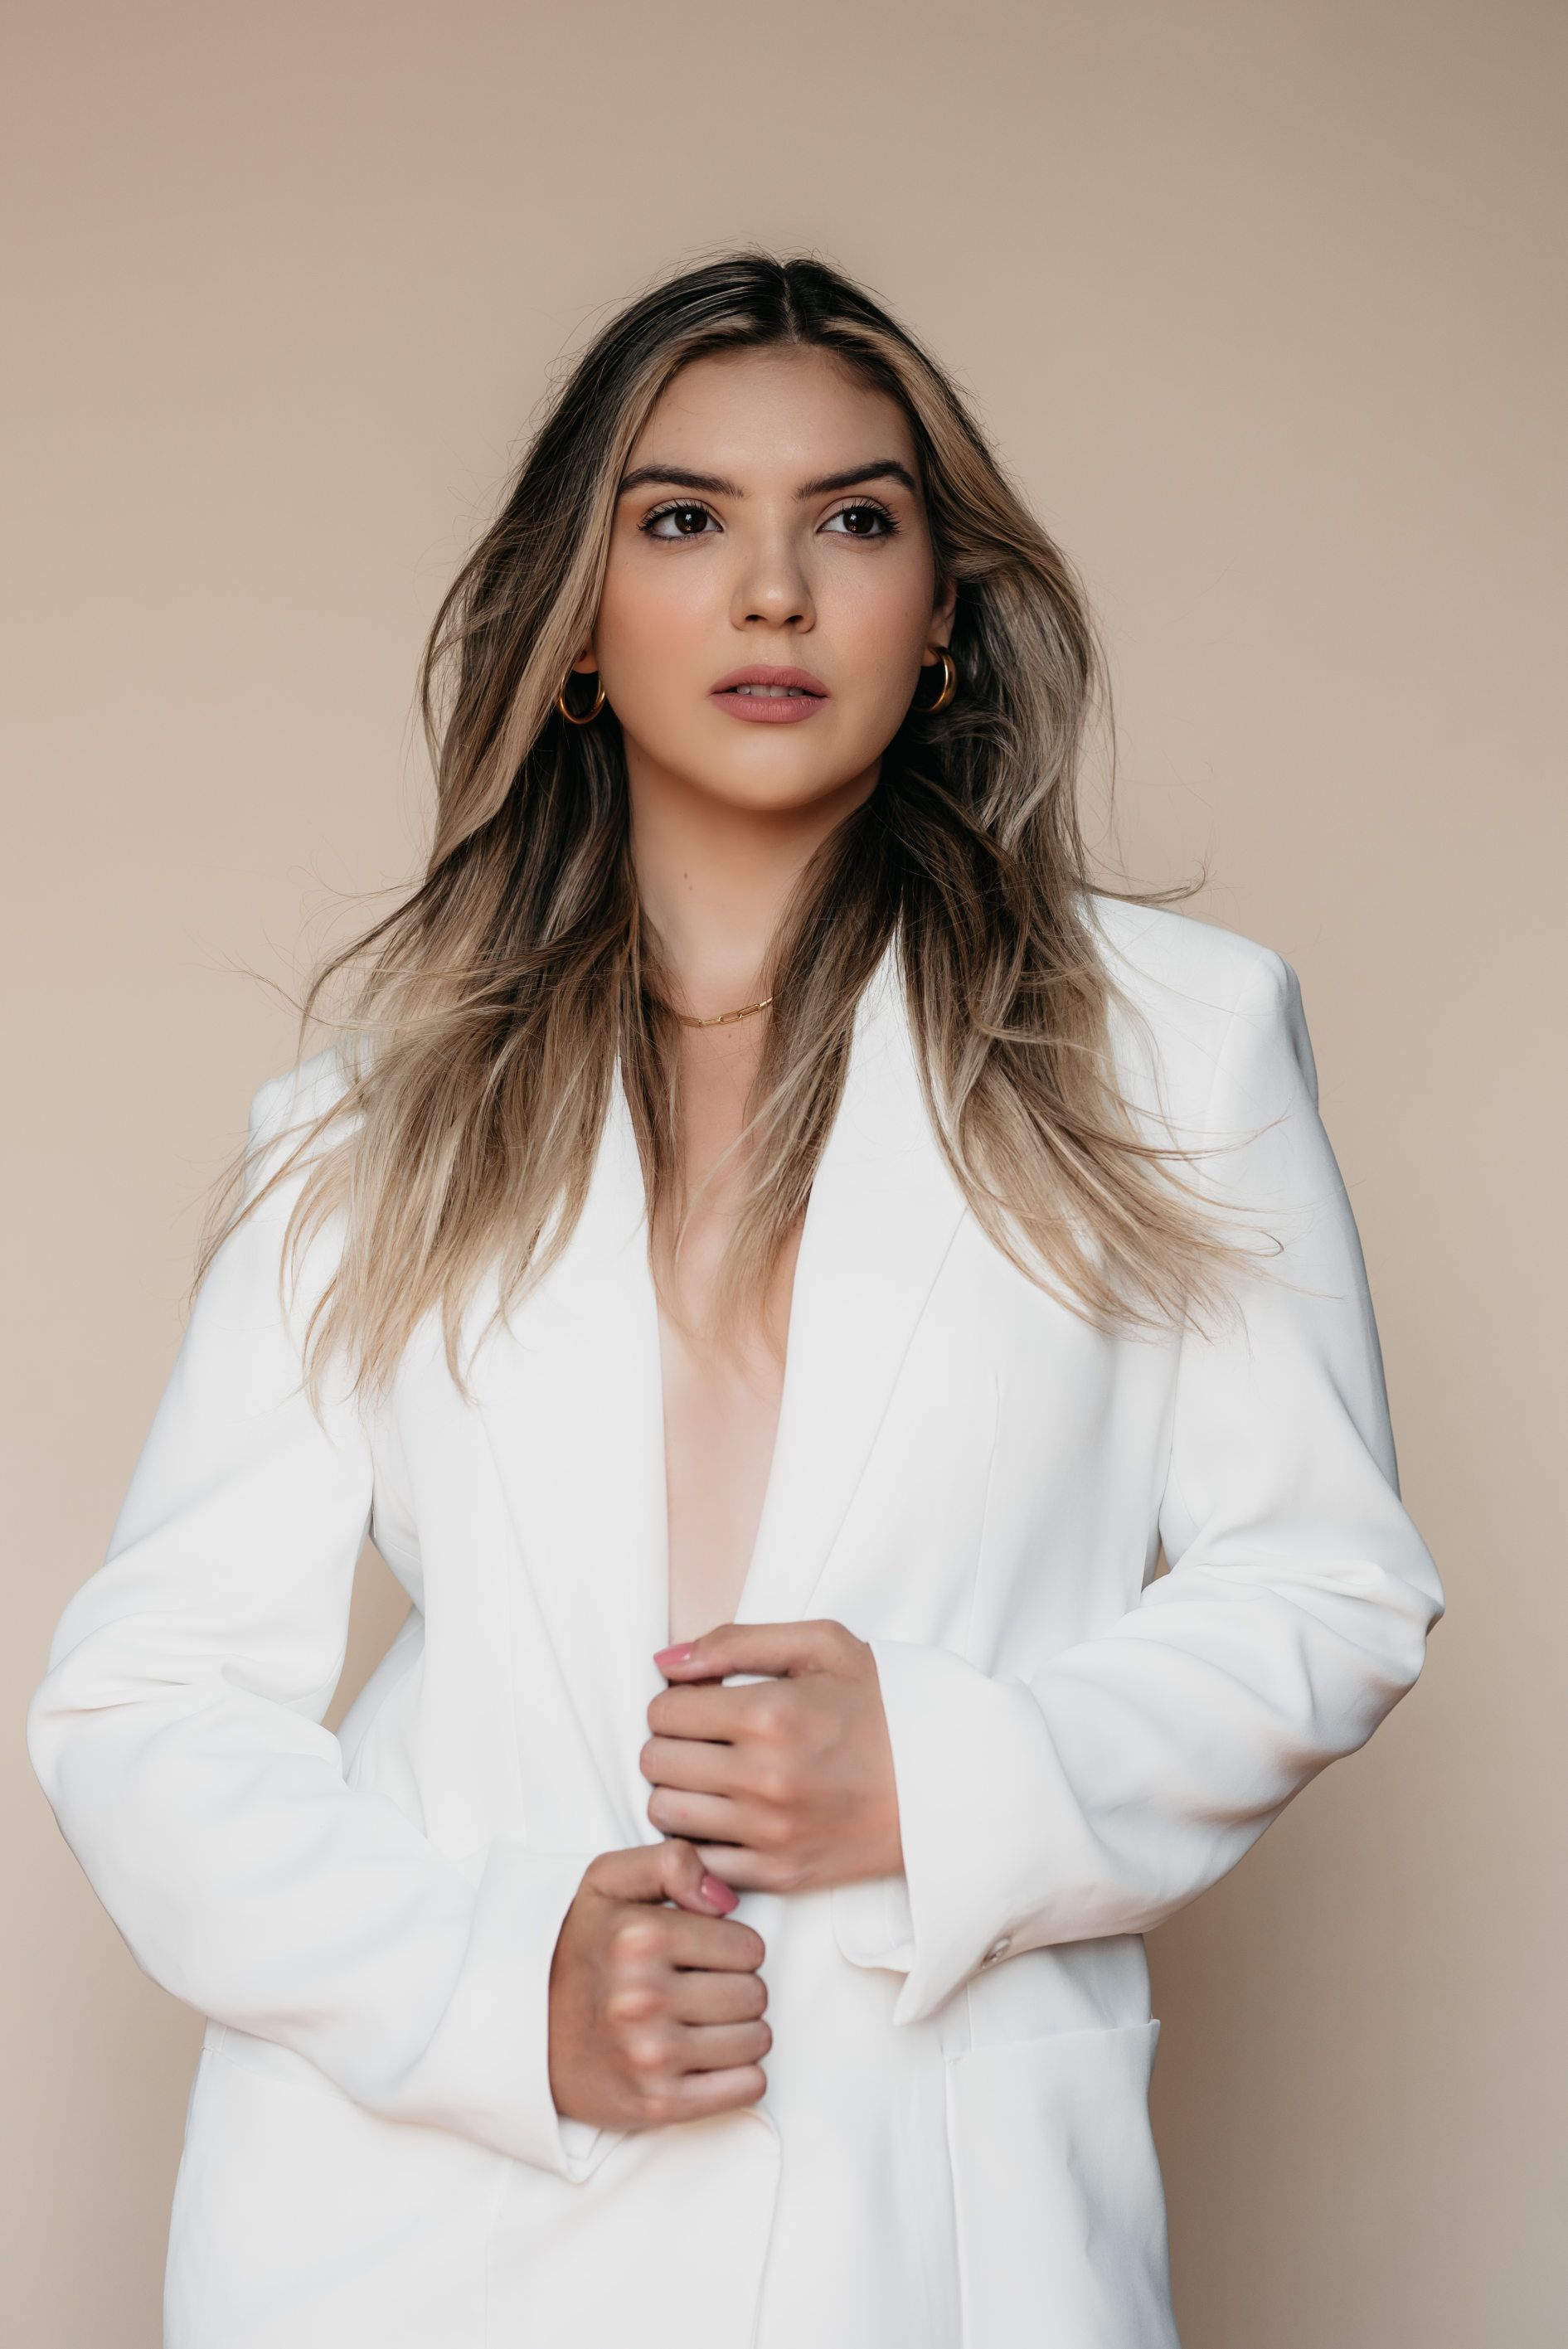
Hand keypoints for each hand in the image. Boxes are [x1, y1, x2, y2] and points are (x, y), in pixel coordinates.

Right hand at [547, 1839, 770, 2129]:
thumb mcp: (607, 1881)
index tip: (702, 1956)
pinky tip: (706, 2060)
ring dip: (738, 2032)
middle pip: (755, 1995)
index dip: (732, 1949)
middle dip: (736, 1989)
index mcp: (639, 1938)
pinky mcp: (656, 2103)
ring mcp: (650, 2056)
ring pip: (756, 2041)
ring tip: (700, 2023)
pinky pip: (747, 2087)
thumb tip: (727, 1900)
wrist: (520, 2031)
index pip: (750, 1947)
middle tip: (699, 1991)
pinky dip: (738, 2075)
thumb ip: (672, 1862)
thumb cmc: (574, 1950)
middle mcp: (643, 1997)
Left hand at [642, 1619, 903, 1893]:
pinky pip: (699, 1861)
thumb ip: (736, 1642)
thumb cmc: (886, 1706)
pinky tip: (732, 1816)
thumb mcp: (823, 1646)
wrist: (949, 1780)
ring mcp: (770, 1833)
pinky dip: (703, 1839)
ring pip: (666, 1814)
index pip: (663, 1712)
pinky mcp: (779, 1875)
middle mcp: (763, 1778)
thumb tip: (664, 1663)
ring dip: (681, 1791)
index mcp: (769, 1714)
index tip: (701, 1705)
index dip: (676, 1702)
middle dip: (672, 1744)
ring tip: (717, 1776)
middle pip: (655, 1764)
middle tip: (706, 1739)